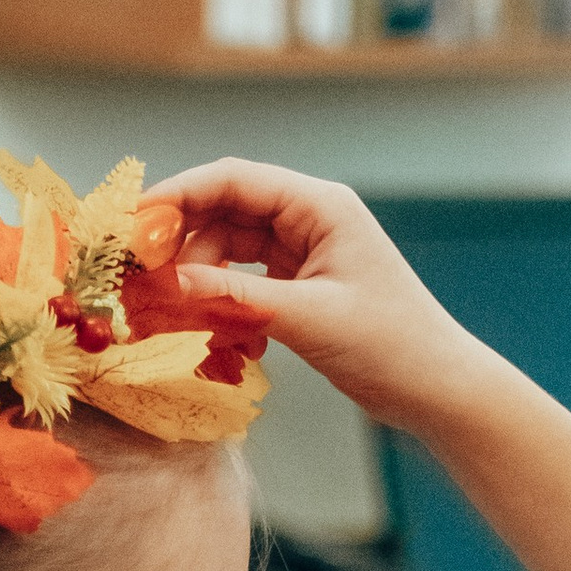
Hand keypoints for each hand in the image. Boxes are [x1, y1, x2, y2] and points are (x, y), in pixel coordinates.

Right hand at [148, 157, 492, 433]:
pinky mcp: (300, 285)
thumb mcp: (309, 318)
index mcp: (321, 206)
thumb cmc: (393, 346)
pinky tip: (224, 338)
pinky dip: (224, 303)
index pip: (232, 180)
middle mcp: (310, 218)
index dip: (177, 196)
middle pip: (223, 211)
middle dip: (180, 243)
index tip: (132, 227)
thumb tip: (168, 284)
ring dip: (200, 280)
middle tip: (140, 280)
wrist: (437, 389)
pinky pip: (243, 281)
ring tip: (178, 317)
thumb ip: (236, 298)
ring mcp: (305, 251)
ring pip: (228, 249)